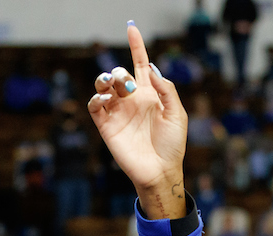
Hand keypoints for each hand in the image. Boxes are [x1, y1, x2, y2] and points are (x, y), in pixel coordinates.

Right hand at [88, 23, 187, 219]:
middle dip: (119, 72)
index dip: (136, 46)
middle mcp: (132, 100)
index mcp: (150, 94)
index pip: (140, 64)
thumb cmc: (172, 145)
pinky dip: (97, 97)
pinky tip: (106, 99)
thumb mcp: (177, 115)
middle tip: (127, 84)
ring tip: (114, 86)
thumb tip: (152, 69)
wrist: (161, 171)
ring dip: (106, 79)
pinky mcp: (106, 125)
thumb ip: (166, 90)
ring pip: (103, 85)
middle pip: (119, 73)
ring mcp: (118, 112)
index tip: (131, 28)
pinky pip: (95, 105)